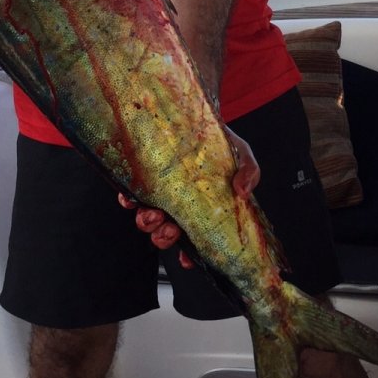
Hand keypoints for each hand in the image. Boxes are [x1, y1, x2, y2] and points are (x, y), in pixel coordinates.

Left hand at [118, 127, 259, 269]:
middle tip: (169, 230)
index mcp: (202, 210)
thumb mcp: (242, 156)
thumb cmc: (221, 143)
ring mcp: (159, 194)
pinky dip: (128, 202)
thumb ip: (248, 172)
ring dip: (147, 223)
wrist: (198, 117)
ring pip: (147, 220)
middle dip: (164, 237)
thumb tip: (243, 191)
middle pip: (166, 233)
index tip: (188, 260)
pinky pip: (130, 197)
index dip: (189, 256)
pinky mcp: (144, 179)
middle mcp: (178, 207)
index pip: (194, 240)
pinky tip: (132, 199)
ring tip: (154, 215)